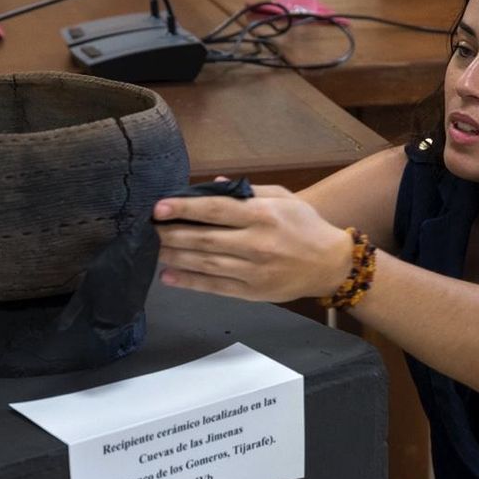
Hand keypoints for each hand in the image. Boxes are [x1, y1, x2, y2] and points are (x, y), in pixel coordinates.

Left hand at [153, 185, 352, 301]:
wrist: (330, 264)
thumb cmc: (305, 226)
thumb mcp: (283, 198)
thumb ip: (247, 191)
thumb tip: (211, 186)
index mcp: (263, 215)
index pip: (216, 210)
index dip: (184, 208)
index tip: (159, 207)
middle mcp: (257, 243)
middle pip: (205, 239)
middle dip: (172, 234)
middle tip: (148, 230)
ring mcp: (254, 270)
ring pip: (206, 264)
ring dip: (175, 258)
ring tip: (152, 251)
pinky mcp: (253, 292)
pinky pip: (215, 287)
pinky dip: (190, 282)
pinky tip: (169, 277)